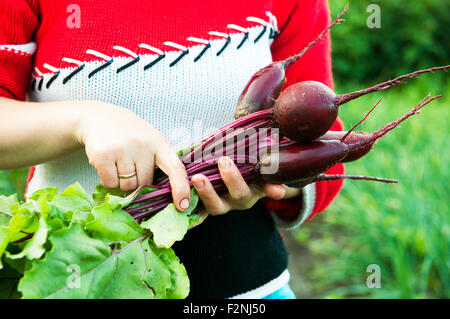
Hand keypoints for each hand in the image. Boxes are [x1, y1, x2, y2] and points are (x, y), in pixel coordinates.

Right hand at [76, 101, 190, 210]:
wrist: (100, 116)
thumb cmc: (131, 134)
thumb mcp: (151, 141)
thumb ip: (159, 163)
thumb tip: (165, 195)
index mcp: (159, 143)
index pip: (175, 168)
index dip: (181, 188)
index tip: (183, 206)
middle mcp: (143, 146)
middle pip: (145, 183)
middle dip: (138, 182)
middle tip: (130, 166)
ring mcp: (122, 149)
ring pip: (127, 187)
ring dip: (122, 183)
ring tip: (119, 164)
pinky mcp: (103, 155)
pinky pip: (110, 184)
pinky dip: (109, 181)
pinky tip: (108, 165)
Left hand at [190, 156, 301, 224]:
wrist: (225, 173)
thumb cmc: (243, 160)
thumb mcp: (254, 154)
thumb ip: (262, 145)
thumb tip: (275, 129)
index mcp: (257, 186)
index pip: (268, 188)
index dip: (272, 190)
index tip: (278, 190)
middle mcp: (241, 198)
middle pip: (240, 195)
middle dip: (232, 179)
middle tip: (224, 161)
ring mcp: (223, 204)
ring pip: (216, 206)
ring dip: (207, 193)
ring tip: (197, 178)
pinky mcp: (204, 208)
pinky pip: (197, 212)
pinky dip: (189, 210)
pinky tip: (179, 206)